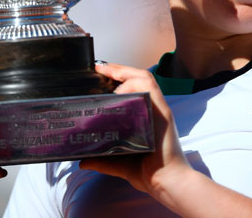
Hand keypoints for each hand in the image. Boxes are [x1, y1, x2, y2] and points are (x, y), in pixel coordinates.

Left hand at [79, 63, 191, 195]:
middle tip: (100, 68)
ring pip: (145, 78)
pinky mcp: (163, 114)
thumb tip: (82, 160)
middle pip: (139, 77)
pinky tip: (120, 90)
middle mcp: (154, 109)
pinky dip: (135, 84)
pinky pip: (150, 89)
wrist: (168, 184)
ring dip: (126, 73)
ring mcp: (159, 110)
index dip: (118, 77)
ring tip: (108, 74)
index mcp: (146, 116)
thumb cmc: (150, 173)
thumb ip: (102, 160)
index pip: (134, 87)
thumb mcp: (121, 163)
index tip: (100, 73)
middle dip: (119, 69)